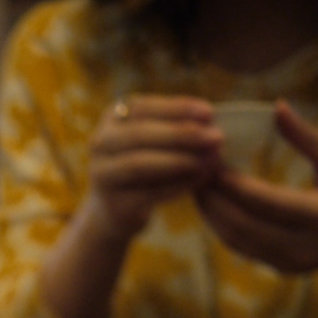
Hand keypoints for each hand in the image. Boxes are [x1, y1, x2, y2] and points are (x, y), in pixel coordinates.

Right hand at [87, 95, 223, 240]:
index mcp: (112, 118)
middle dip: (182, 135)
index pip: (144, 107)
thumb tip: (210, 121)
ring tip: (210, 161)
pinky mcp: (113, 204)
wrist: (113, 210)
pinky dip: (177, 186)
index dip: (177, 108)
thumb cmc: (142, 166)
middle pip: (140, 135)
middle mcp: (100, 144)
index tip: (210, 113)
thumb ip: (172, 126)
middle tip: (217, 138)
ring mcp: (102, 175)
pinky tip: (199, 180)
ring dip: (179, 161)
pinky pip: (147, 193)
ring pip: (140, 165)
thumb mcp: (150, 139)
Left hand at [196, 102, 317, 272]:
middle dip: (211, 198)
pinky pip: (243, 246)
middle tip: (192, 168)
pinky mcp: (283, 268)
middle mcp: (305, 249)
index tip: (208, 158)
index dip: (229, 182)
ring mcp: (292, 264)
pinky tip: (213, 199)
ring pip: (235, 240)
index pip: (262, 202)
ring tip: (196, 181)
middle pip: (240, 226)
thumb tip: (277, 107)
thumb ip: (306, 137)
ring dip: (211, 212)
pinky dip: (222, 222)